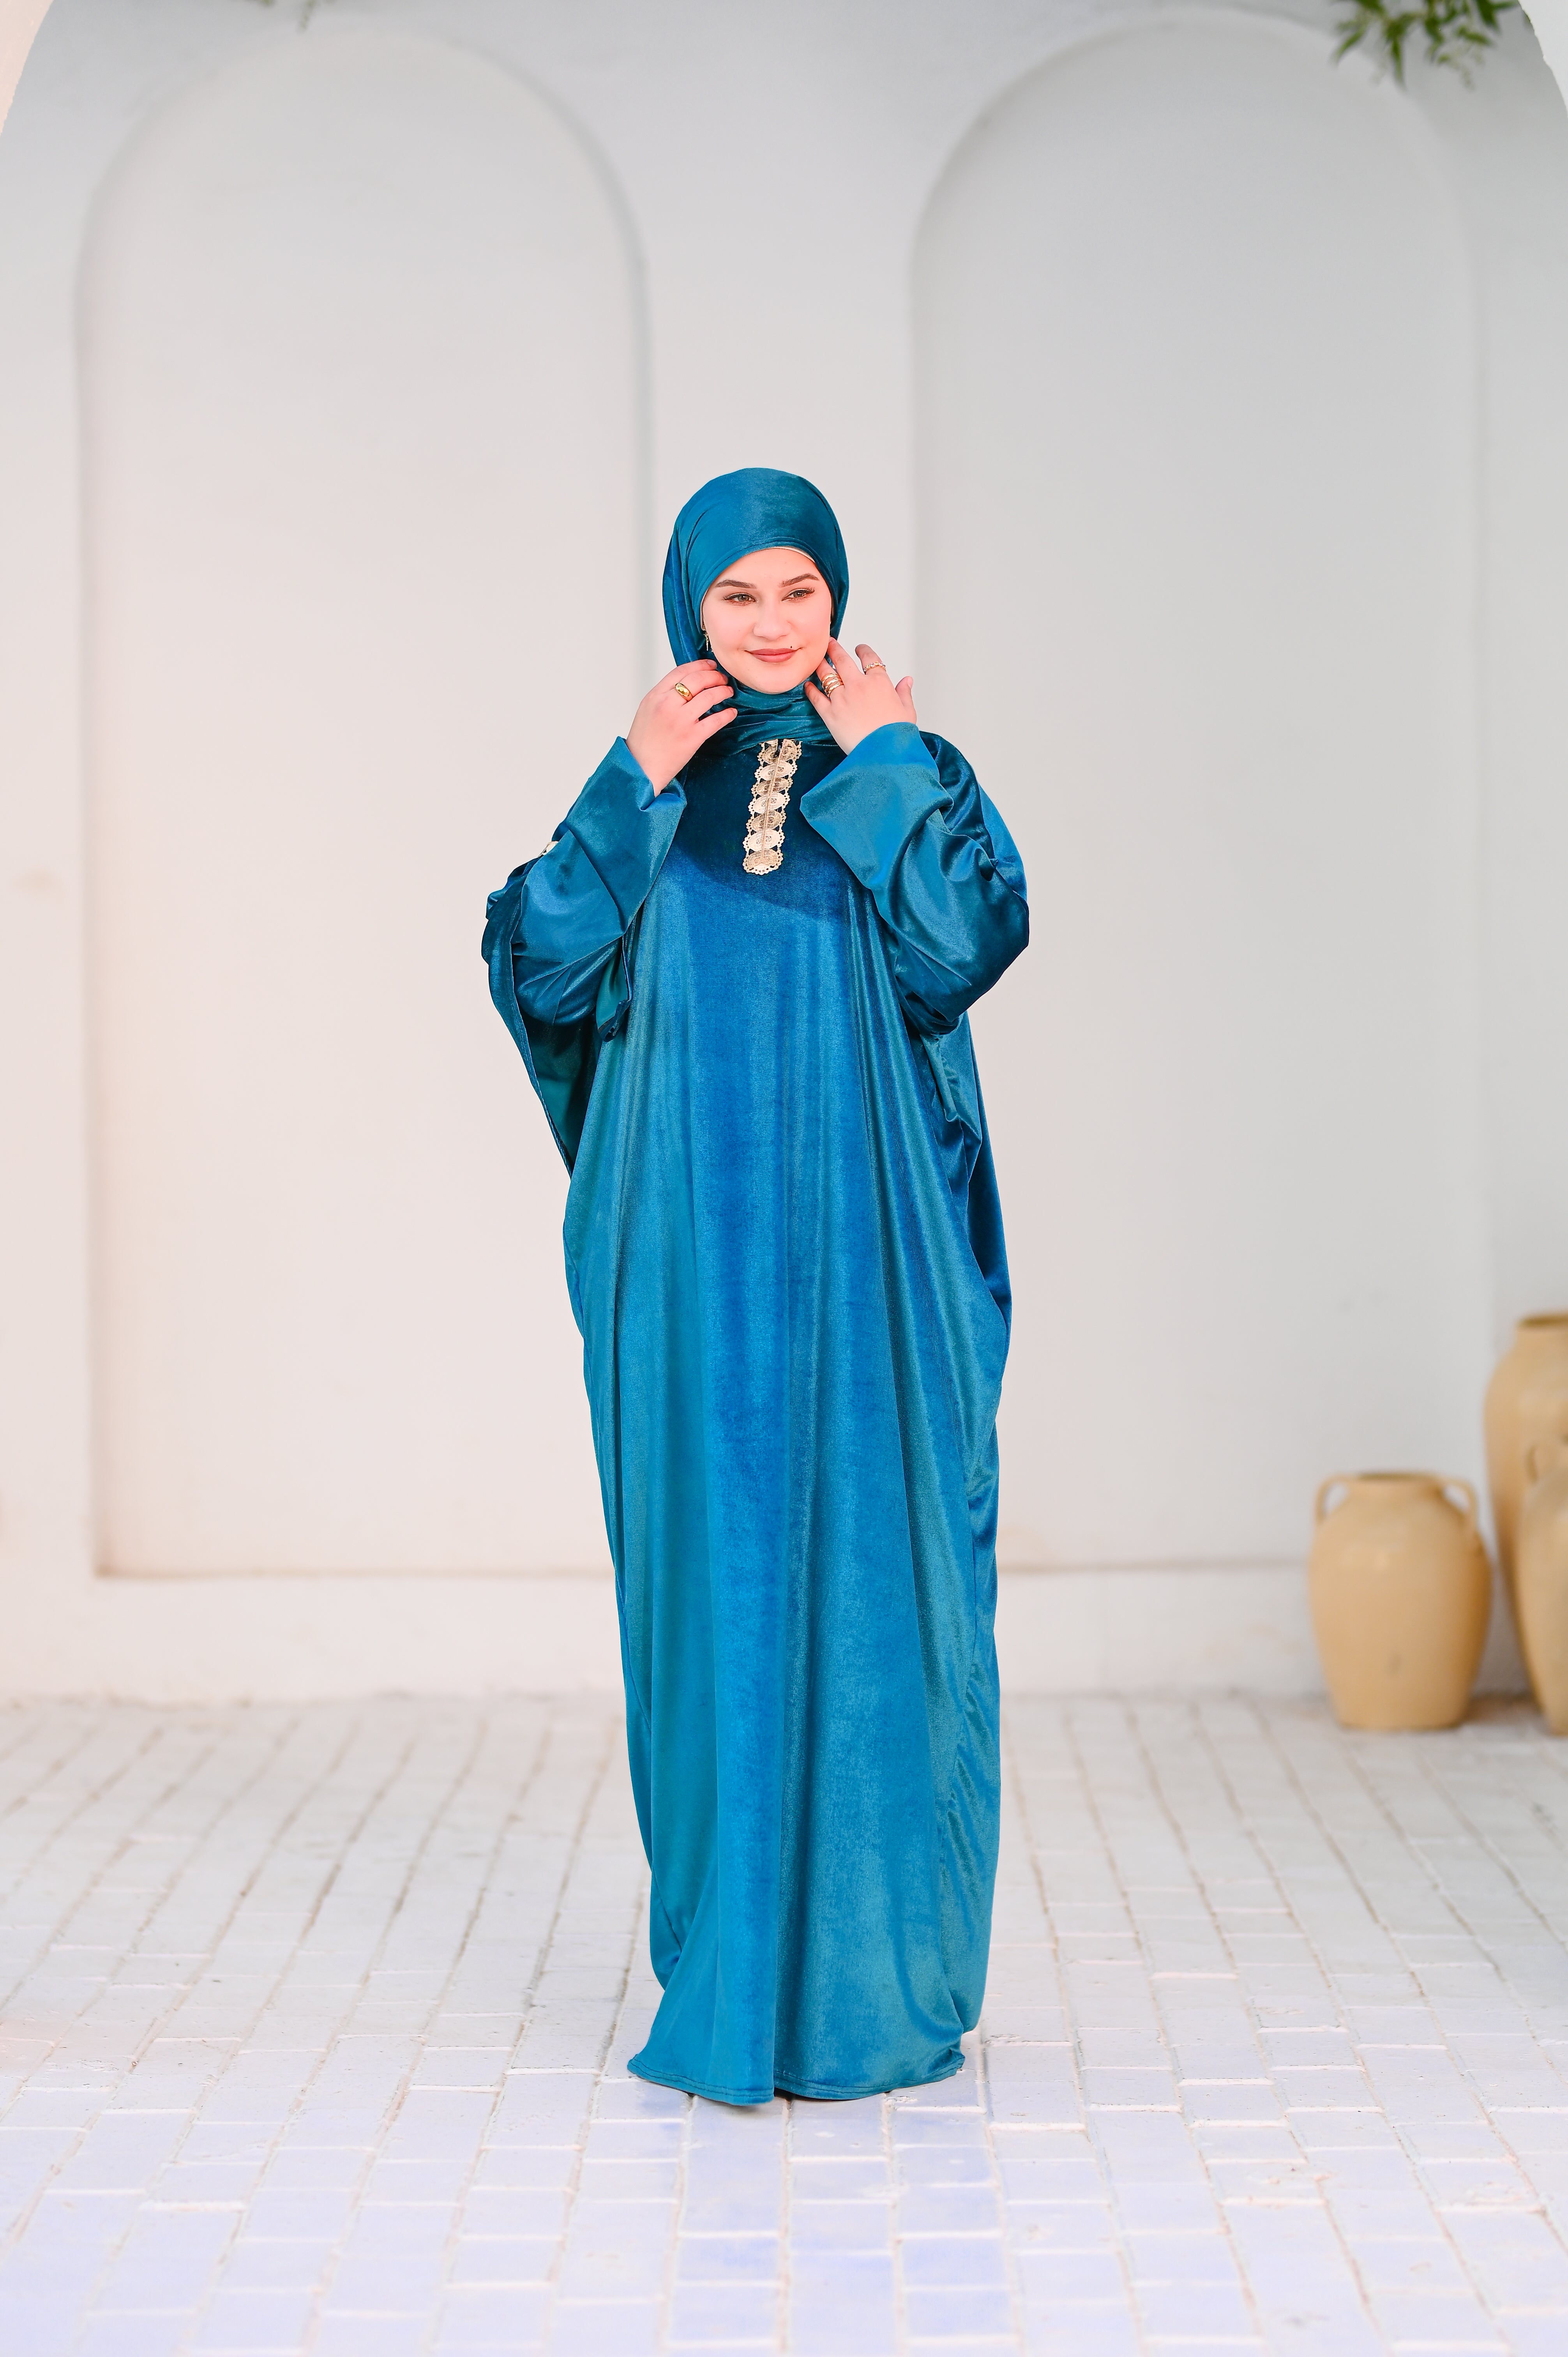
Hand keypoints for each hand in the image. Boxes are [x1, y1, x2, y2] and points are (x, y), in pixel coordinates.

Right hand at [626, 660, 733, 791]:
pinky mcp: (692, 737)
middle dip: (714, 675)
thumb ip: (665, 695)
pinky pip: (716, 720)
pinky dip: (727, 714)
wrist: (641, 767)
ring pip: (709, 696)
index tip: (711, 665)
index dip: (700, 665)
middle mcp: (667, 704)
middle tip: (723, 678)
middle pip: (698, 679)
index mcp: (655, 696)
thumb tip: (687, 684)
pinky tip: (732, 712)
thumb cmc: (644, 741)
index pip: (681, 671)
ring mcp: (680, 720)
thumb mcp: (648, 709)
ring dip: (723, 691)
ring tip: (728, 692)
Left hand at [803, 639, 915, 754]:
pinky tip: (808, 685)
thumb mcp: (907, 711)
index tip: (859, 648)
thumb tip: (907, 681)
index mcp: (879, 682)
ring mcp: (842, 698)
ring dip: (820, 664)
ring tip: (817, 659)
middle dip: (834, 648)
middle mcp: (858, 685)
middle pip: (842, 659)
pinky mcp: (830, 714)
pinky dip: (811, 690)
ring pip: (827, 674)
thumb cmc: (897, 734)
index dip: (863, 650)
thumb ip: (904, 692)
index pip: (869, 657)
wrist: (884, 753)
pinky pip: (816, 697)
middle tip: (830, 643)